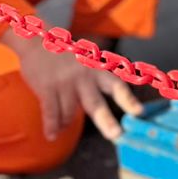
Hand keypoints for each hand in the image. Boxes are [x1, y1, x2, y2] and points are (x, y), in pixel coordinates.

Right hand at [4, 32, 142, 143]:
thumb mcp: (87, 64)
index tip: (139, 112)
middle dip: (106, 121)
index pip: (116, 86)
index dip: (128, 99)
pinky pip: (51, 112)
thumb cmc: (66, 59)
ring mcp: (65, 82)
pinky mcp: (47, 87)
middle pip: (95, 103)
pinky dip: (52, 126)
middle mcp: (83, 77)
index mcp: (97, 71)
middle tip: (116, 135)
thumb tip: (108, 111)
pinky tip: (52, 136)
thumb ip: (97, 84)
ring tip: (61, 127)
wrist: (38, 42)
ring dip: (66, 124)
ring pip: (69, 114)